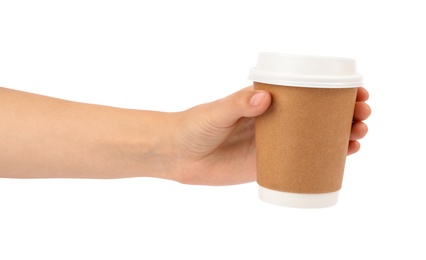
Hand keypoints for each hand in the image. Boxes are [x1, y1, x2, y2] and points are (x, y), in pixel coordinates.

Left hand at [173, 86, 369, 185]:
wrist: (178, 155)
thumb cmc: (194, 127)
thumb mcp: (216, 112)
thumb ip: (237, 105)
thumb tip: (264, 98)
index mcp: (264, 101)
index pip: (304, 93)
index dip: (331, 91)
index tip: (355, 92)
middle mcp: (273, 121)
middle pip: (315, 115)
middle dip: (342, 114)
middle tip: (361, 116)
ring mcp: (272, 144)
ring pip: (313, 139)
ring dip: (339, 136)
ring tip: (358, 135)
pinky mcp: (267, 166)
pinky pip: (299, 163)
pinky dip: (321, 160)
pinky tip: (341, 159)